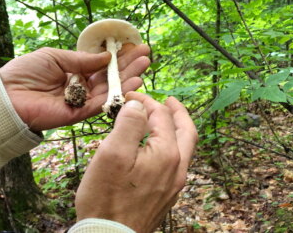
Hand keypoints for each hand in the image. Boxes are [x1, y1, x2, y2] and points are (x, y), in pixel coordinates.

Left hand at [0, 45, 149, 130]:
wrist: (7, 95)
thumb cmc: (26, 72)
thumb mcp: (55, 56)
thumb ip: (82, 59)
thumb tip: (107, 57)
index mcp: (73, 71)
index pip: (100, 64)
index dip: (118, 56)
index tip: (134, 47)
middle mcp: (80, 86)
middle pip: (109, 76)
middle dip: (128, 66)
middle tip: (147, 55)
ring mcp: (81, 101)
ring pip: (110, 90)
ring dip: (128, 78)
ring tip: (145, 66)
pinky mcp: (79, 114)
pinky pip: (102, 104)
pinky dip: (118, 95)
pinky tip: (134, 83)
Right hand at [75, 92, 197, 232]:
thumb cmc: (106, 197)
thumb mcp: (112, 154)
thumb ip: (128, 124)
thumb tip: (138, 104)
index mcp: (166, 154)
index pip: (161, 116)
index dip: (146, 101)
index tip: (130, 95)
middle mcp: (177, 168)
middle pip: (186, 131)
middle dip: (178, 112)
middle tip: (169, 100)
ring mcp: (174, 184)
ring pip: (184, 148)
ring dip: (177, 129)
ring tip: (165, 119)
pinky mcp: (166, 195)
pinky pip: (176, 163)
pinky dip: (171, 145)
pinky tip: (157, 147)